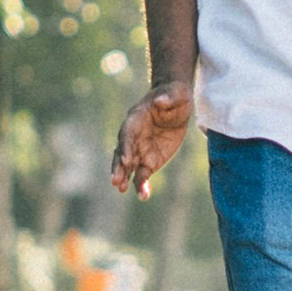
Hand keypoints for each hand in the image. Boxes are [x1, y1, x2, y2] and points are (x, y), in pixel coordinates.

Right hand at [110, 82, 194, 197]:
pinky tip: (143, 196)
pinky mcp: (149, 161)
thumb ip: (168, 98)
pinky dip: (142, 185)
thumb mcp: (176, 94)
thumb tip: (160, 101)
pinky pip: (142, 175)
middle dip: (118, 166)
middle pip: (122, 152)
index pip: (127, 133)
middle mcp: (134, 136)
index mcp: (136, 118)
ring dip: (124, 177)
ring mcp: (139, 149)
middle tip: (115, 180)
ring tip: (121, 189)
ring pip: (128, 166)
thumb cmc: (174, 96)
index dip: (125, 146)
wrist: (176, 105)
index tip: (125, 159)